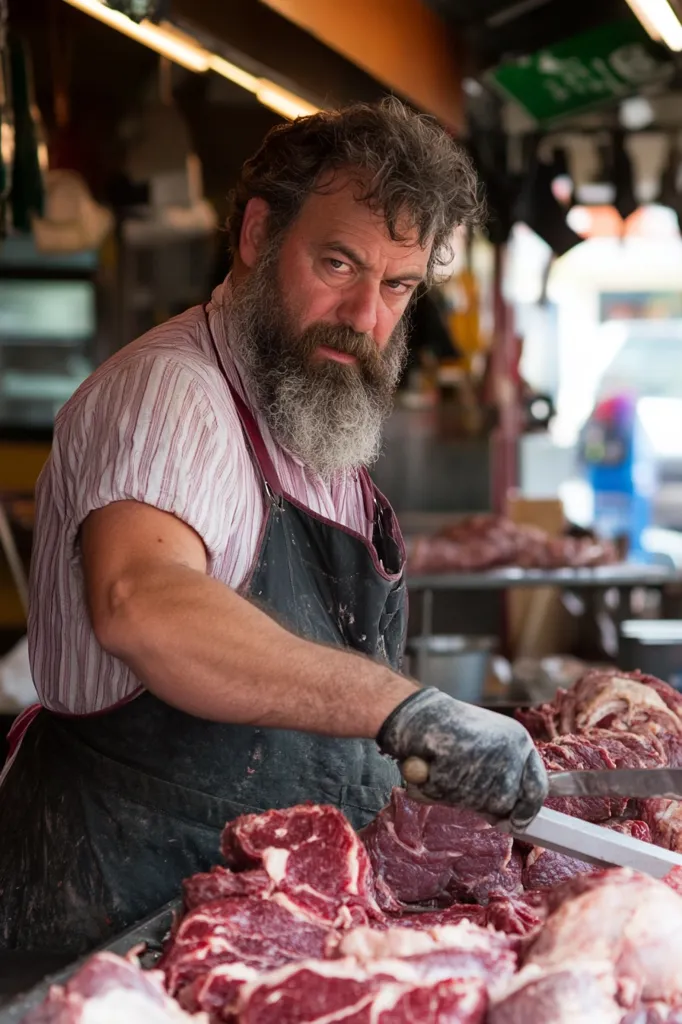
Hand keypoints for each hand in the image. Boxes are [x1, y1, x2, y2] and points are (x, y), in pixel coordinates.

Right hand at [377, 687, 547, 827]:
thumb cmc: (447, 729)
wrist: (416, 713)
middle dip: (487, 802)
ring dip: (461, 795)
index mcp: (519, 741)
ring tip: (445, 768)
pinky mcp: (470, 777)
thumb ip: (503, 774)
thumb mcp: (488, 745)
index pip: (537, 787)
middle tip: (462, 781)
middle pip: (510, 802)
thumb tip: (512, 815)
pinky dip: (441, 792)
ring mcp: (493, 767)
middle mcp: (513, 753)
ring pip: (484, 805)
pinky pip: (456, 800)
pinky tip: (434, 769)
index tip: (518, 821)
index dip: (527, 809)